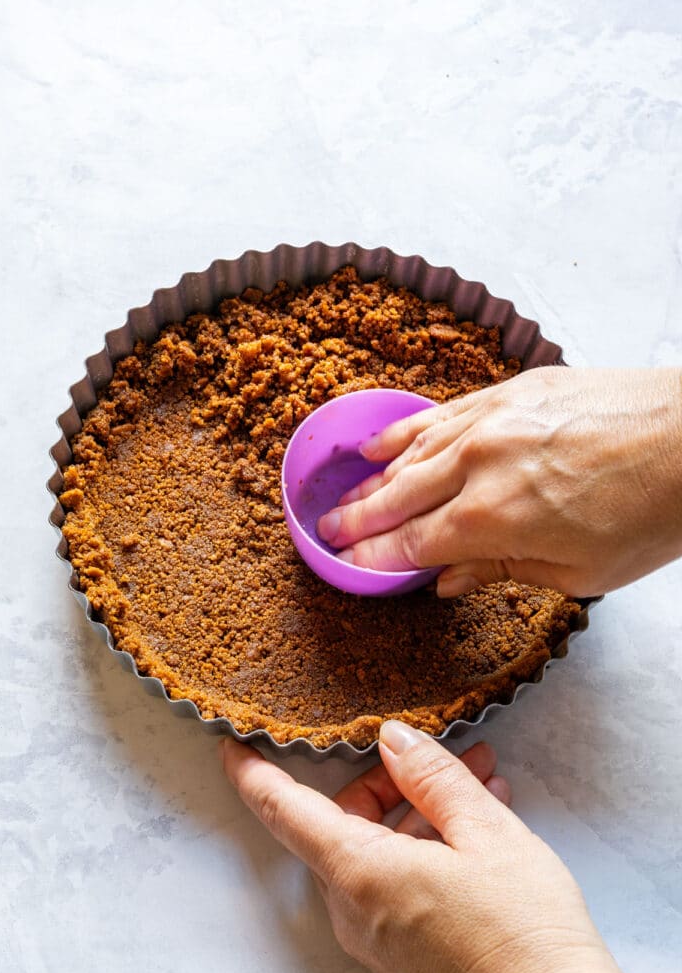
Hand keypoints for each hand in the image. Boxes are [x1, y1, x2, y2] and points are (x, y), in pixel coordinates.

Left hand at [221, 722, 655, 972]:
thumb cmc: (524, 931)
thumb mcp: (485, 832)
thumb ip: (432, 776)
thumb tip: (393, 737)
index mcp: (359, 872)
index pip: (283, 810)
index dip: (254, 770)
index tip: (233, 740)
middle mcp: (355, 907)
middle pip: (343, 821)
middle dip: (392, 779)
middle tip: (447, 754)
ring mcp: (377, 935)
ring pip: (376, 848)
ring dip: (422, 810)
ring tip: (484, 783)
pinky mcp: (403, 951)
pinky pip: (395, 879)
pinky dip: (426, 845)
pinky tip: (479, 825)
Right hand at [316, 367, 681, 597]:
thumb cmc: (648, 512)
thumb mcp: (578, 572)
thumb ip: (500, 571)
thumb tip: (446, 580)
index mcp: (492, 518)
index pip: (411, 543)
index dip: (374, 556)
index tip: (345, 562)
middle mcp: (478, 464)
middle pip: (398, 495)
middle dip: (358, 518)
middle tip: (325, 530)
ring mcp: (491, 420)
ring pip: (412, 451)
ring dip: (374, 477)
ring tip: (345, 494)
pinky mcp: (510, 391)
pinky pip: (439, 413)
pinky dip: (404, 430)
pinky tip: (381, 442)